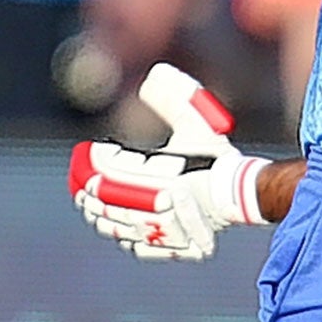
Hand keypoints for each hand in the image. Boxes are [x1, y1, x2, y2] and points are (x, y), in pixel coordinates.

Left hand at [68, 63, 271, 261]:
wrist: (242, 192)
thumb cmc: (215, 157)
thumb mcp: (196, 122)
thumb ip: (173, 100)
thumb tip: (154, 75)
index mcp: (166, 173)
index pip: (114, 168)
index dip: (95, 159)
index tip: (90, 150)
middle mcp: (164, 203)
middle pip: (110, 199)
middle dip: (89, 191)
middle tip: (79, 183)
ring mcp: (168, 229)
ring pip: (119, 225)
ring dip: (100, 215)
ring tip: (90, 206)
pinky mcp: (175, 246)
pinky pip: (139, 245)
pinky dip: (124, 237)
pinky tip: (115, 228)